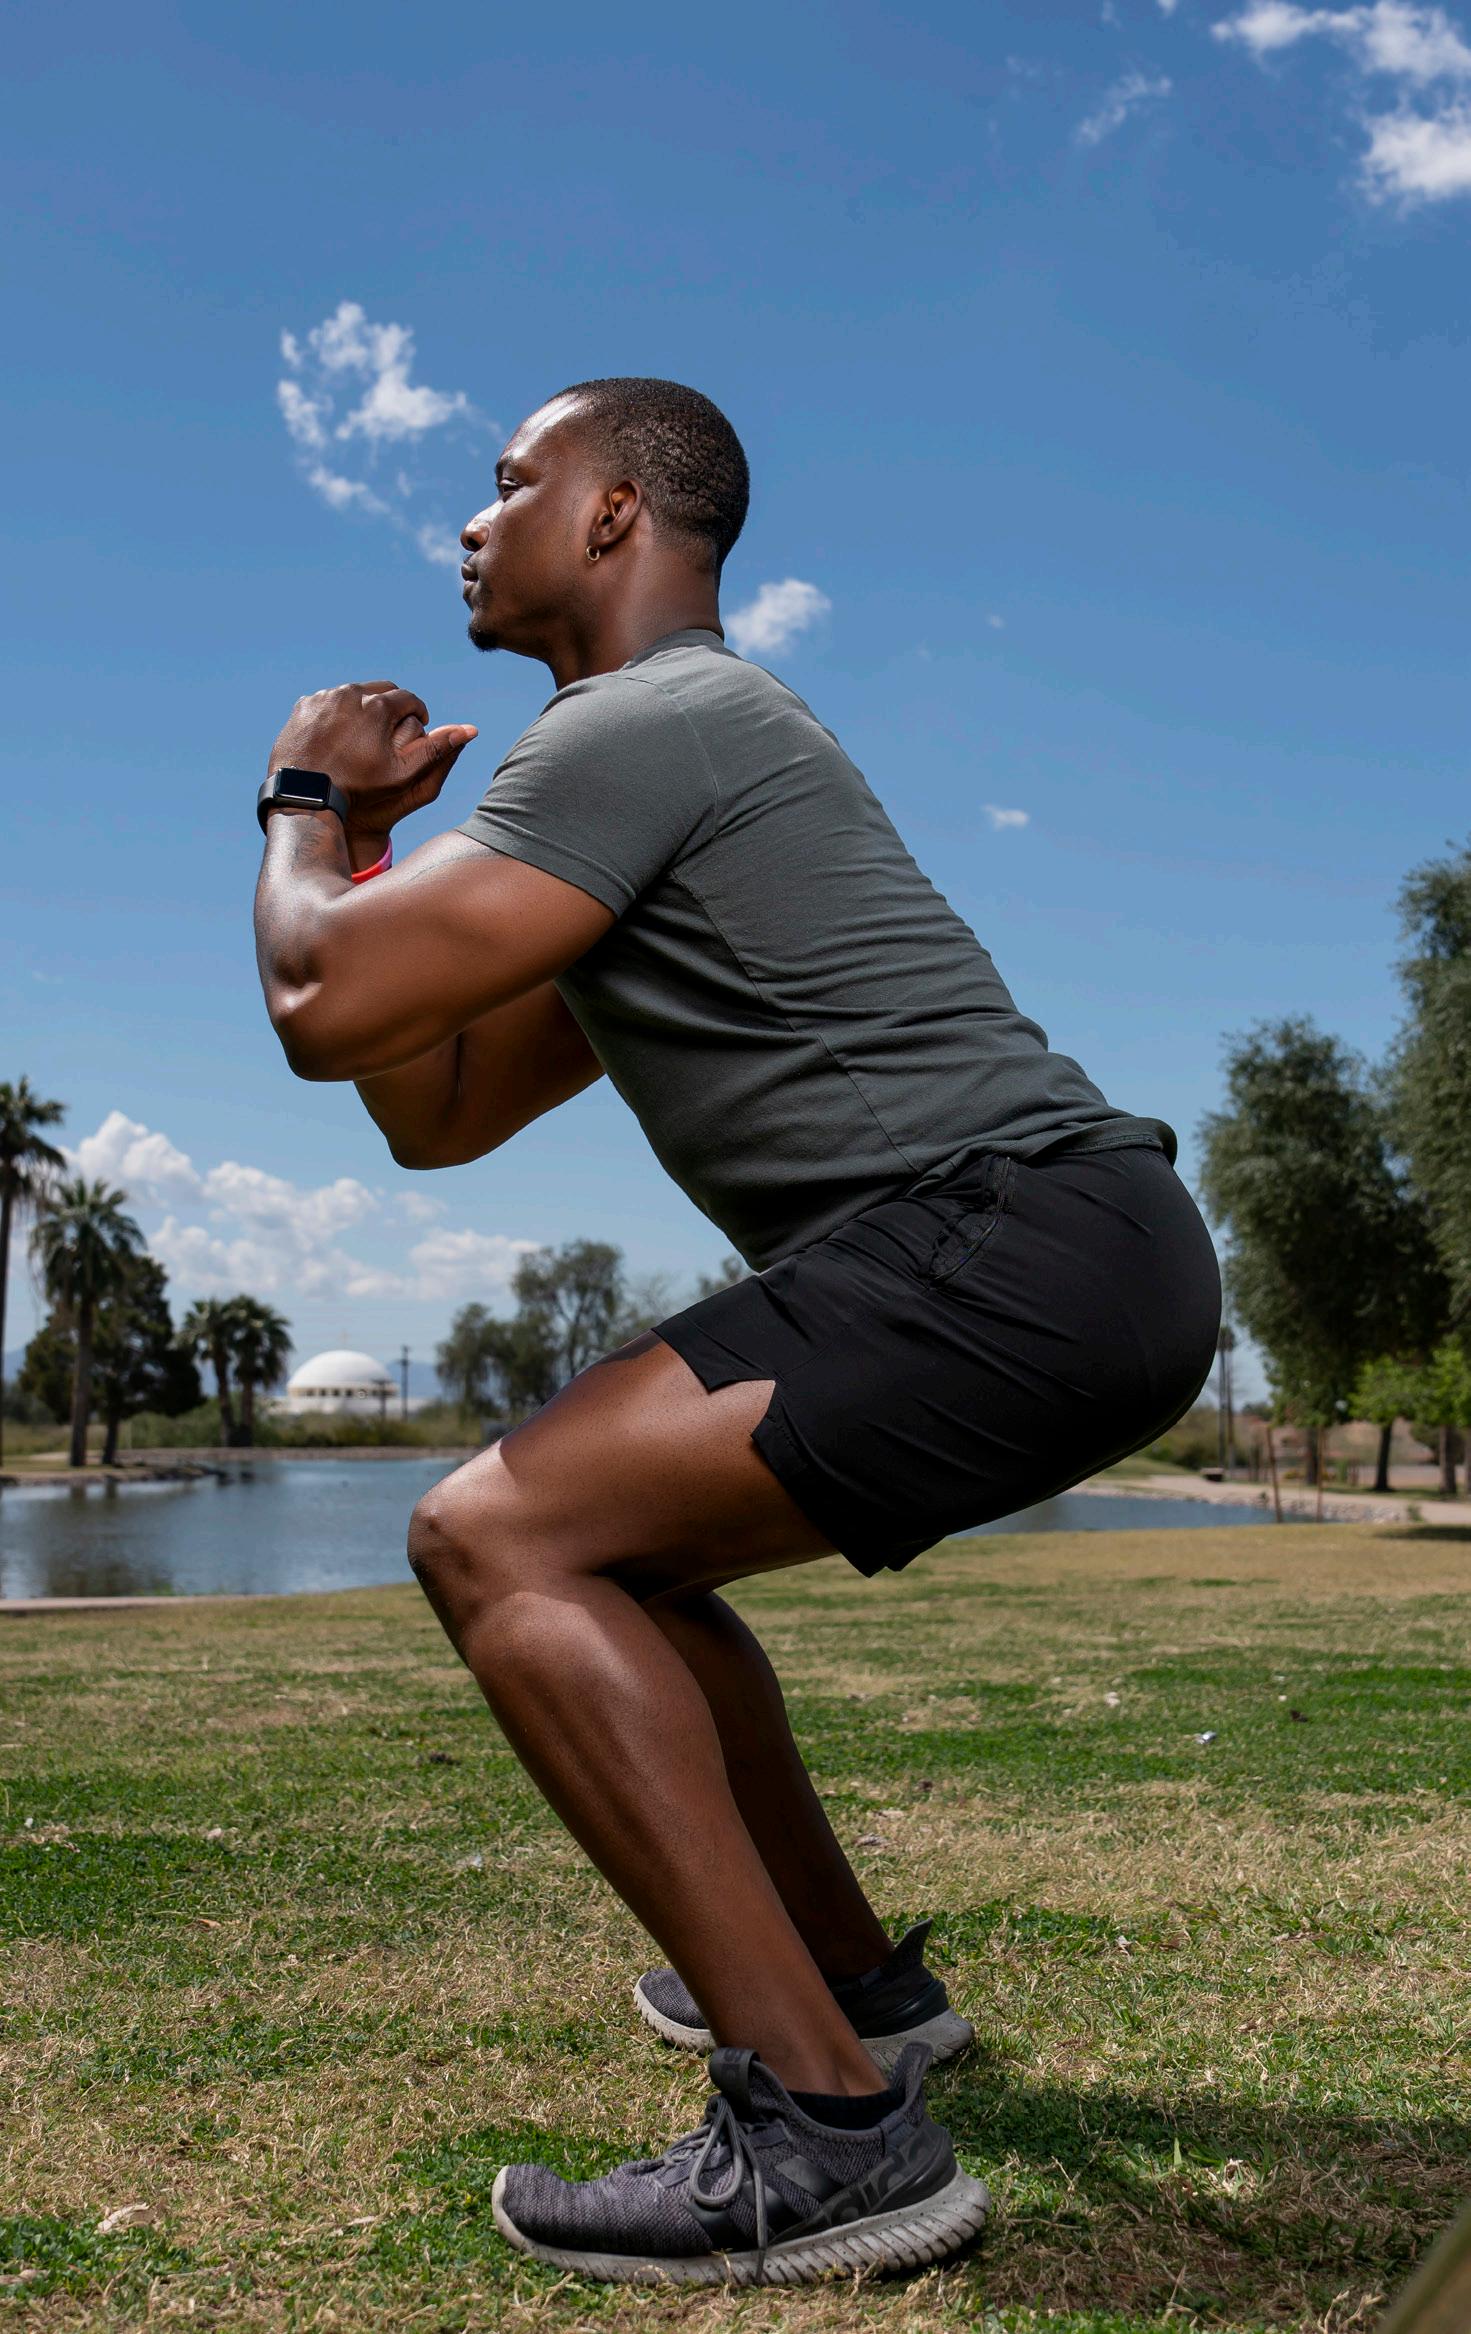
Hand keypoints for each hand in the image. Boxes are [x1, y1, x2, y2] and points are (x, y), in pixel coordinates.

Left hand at [267, 682, 477, 840]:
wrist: (305, 794)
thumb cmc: (357, 789)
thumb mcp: (401, 774)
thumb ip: (435, 750)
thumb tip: (471, 729)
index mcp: (378, 706)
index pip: (408, 698)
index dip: (418, 713)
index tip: (418, 726)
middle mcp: (350, 693)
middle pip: (381, 690)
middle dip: (391, 706)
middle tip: (393, 728)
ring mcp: (325, 697)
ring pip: (353, 694)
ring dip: (364, 707)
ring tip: (366, 732)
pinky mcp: (304, 705)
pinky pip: (327, 702)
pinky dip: (336, 713)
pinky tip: (338, 735)